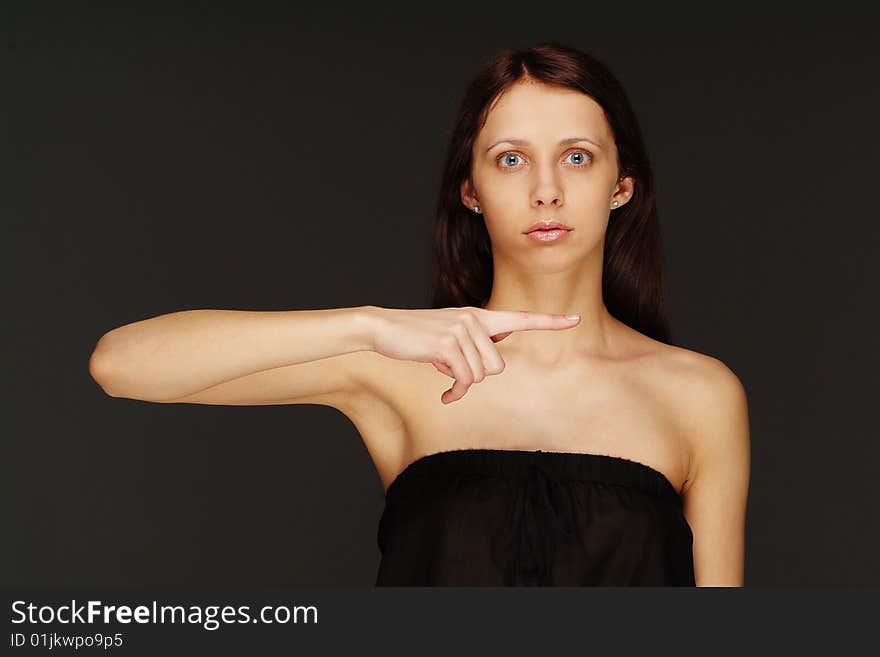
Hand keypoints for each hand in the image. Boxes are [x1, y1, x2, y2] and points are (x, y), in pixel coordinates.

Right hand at [370, 306, 580, 403]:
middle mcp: (474, 320)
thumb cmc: (416, 336)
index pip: (521, 318)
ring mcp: (461, 331)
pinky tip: (444, 394)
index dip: (550, 321)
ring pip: (481, 375)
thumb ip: (473, 344)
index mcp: (478, 316)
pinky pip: (464, 381)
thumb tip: (488, 367)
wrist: (383, 328)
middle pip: (498, 366)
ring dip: (462, 383)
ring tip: (444, 375)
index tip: (575, 319)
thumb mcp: (449, 334)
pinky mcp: (447, 345)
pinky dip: (455, 393)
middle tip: (453, 372)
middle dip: (476, 376)